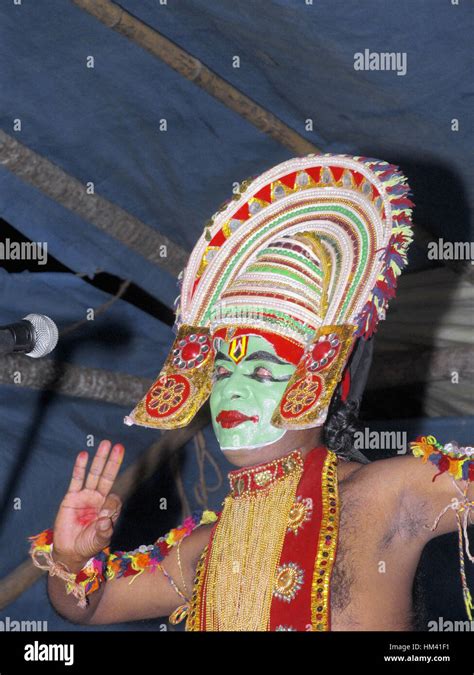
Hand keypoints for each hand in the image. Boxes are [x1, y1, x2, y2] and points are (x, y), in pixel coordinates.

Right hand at [52, 440, 123, 569]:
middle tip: (119, 447)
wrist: (70, 551)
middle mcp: (99, 499)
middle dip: (113, 462)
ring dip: (100, 459)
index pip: (114, 497)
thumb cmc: (88, 545)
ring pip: (94, 474)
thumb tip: (105, 520)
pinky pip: (77, 479)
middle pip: (107, 477)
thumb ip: (103, 531)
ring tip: (105, 444)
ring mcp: (86, 496)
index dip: (111, 503)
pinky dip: (80, 467)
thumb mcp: (99, 540)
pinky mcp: (71, 497)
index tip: (103, 515)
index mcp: (109, 508)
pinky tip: (84, 455)